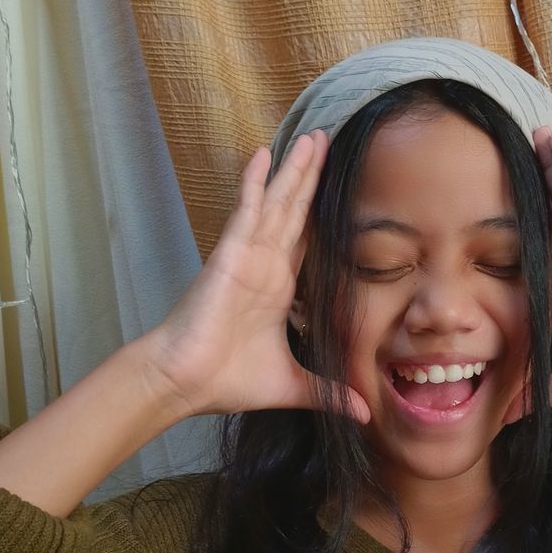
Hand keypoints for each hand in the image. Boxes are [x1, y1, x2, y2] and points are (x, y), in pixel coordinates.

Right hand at [138, 130, 370, 421]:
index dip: (321, 211)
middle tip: (328, 139)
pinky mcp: (229, 255)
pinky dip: (254, 184)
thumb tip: (364, 415)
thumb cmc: (228, 380)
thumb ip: (328, 392)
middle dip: (310, 177)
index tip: (342, 185)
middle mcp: (264, 265)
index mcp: (278, 287)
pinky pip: (245, 212)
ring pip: (276, 203)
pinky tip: (263, 154)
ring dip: (292, 170)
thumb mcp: (292, 385)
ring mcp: (247, 256)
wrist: (187, 383)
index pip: (307, 240)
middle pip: (294, 211)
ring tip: (310, 137)